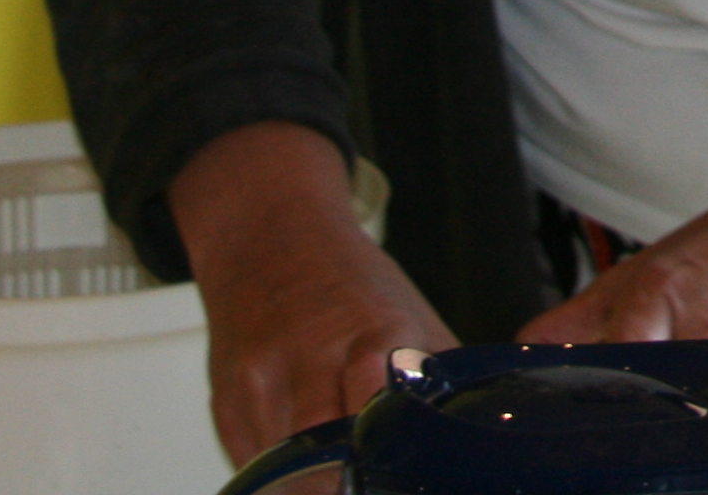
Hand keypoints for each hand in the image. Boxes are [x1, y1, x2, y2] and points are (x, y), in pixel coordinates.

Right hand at [171, 121, 452, 464]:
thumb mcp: (410, 316)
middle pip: (324, 446)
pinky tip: (302, 473)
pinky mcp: (225, 402)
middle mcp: (312, 354)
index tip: (402, 471)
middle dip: (348, 478)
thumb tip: (482, 422)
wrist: (269, 238)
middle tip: (372, 480)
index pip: (380, 404)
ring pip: (284, 466)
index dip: (391, 449)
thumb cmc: (348, 285)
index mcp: (374, 332)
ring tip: (341, 483)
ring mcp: (262, 380)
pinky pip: (254, 466)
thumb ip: (442, 375)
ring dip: (312, 484)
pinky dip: (281, 481)